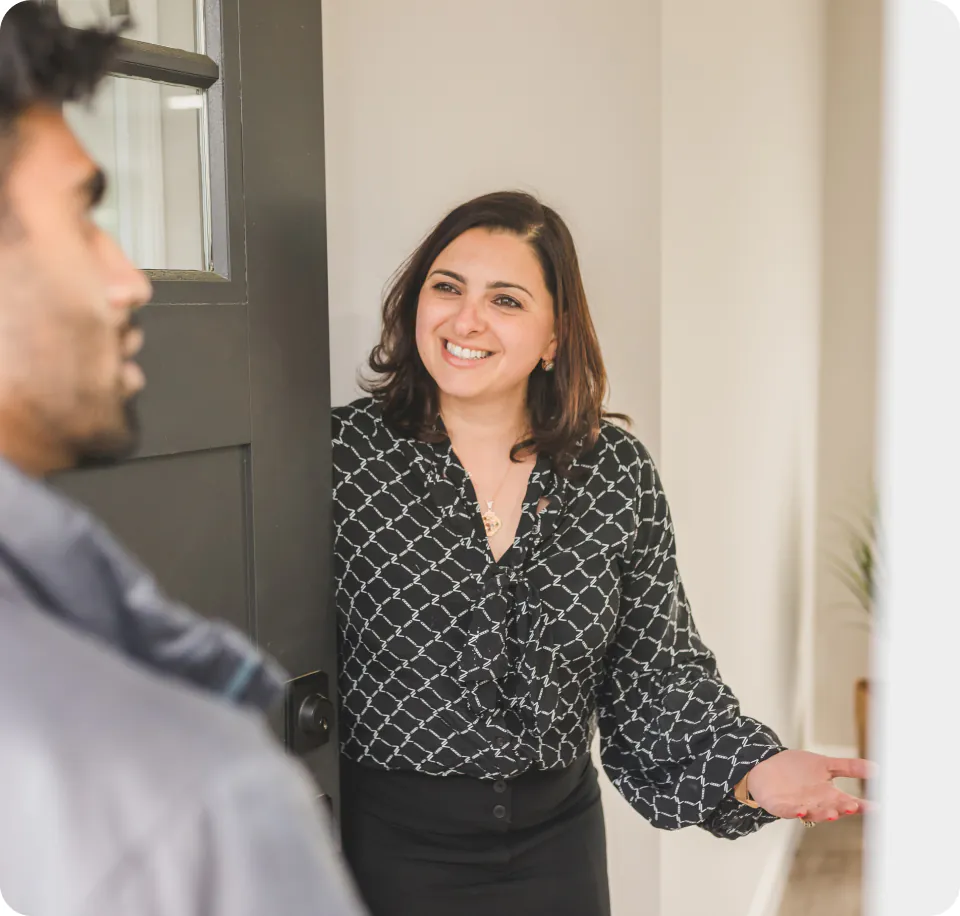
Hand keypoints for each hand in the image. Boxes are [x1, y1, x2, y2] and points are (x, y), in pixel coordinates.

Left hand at [746, 750, 874, 822]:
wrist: (766, 767)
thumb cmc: (797, 769)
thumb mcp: (824, 764)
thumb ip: (847, 767)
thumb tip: (876, 767)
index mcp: (829, 795)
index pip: (848, 802)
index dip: (861, 806)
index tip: (875, 807)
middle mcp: (816, 804)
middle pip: (832, 809)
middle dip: (842, 809)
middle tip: (853, 807)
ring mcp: (799, 806)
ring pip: (813, 813)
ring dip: (822, 813)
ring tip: (832, 813)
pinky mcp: (780, 806)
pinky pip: (788, 811)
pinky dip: (794, 812)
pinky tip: (800, 810)